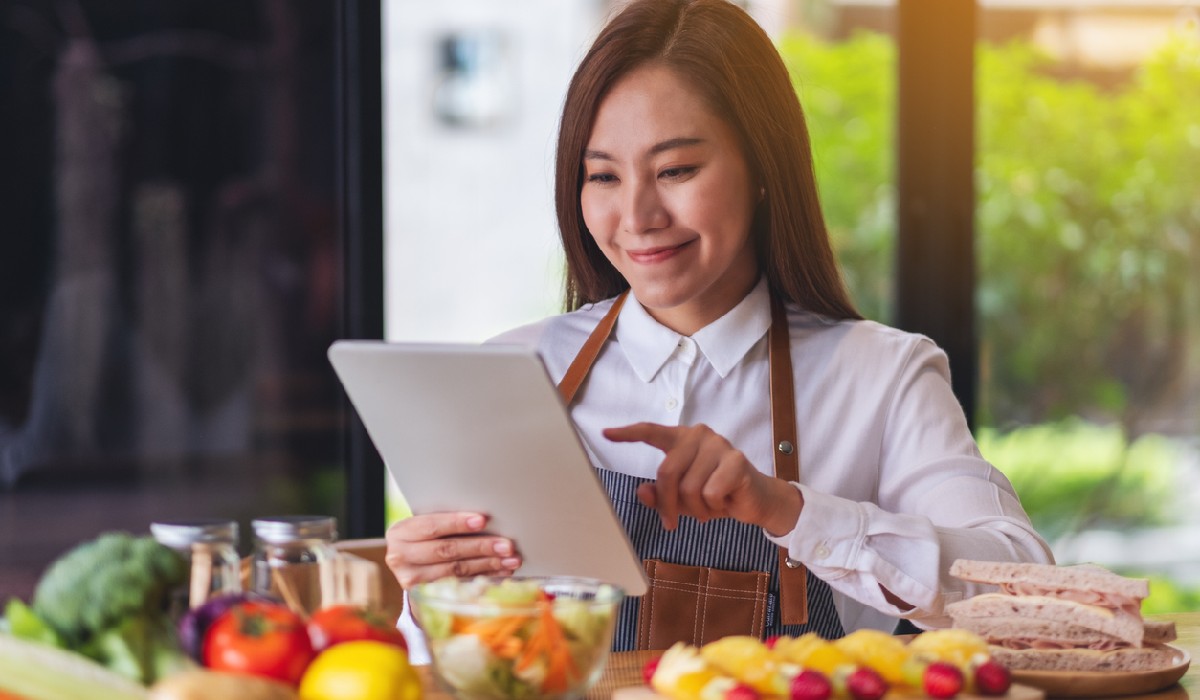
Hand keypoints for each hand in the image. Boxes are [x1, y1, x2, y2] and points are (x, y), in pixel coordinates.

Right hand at [384, 512, 520, 588]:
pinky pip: (460, 585)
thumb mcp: (426, 527)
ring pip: (455, 570)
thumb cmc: (425, 538)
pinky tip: (501, 572)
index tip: (483, 520)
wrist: (409, 565)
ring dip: (488, 564)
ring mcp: (411, 579)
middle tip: (507, 545)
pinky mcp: (424, 596)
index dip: (457, 523)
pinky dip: (484, 577)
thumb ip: (445, 522)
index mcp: (400, 532)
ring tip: (510, 560)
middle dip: (480, 547)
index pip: (432, 526)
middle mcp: (400, 557)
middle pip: (447, 550)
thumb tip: (486, 518)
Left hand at [603, 422, 802, 534]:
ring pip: (688, 487)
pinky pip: (710, 493)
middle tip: (672, 522)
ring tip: (708, 508)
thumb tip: (641, 492)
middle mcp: (699, 435)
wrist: (756, 501)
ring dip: (695, 509)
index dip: (628, 433)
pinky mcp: (736, 461)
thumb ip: (661, 494)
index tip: (605, 433)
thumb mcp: (683, 498)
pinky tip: (725, 503)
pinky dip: (713, 507)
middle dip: (668, 503)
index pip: (651, 431)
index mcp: (682, 439)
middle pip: (666, 472)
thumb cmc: (717, 494)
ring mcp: (719, 446)